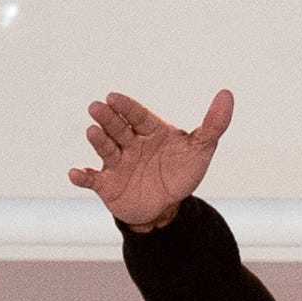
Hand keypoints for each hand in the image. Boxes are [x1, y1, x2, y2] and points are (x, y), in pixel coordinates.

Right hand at [70, 82, 235, 233]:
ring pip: (106, 149)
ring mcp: (117, 163)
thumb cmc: (180, 172)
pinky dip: (82, 177)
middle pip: (118, 128)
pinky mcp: (107, 184)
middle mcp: (130, 143)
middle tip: (97, 107)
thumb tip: (227, 94)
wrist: (166, 206)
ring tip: (92, 132)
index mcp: (150, 130)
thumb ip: (213, 124)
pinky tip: (74, 174)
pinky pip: (92, 180)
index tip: (114, 97)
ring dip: (98, 141)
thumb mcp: (201, 149)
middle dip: (108, 118)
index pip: (138, 115)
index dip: (127, 107)